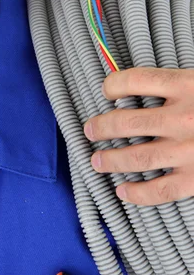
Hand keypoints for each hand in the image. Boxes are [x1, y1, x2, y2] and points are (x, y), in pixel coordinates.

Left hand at [83, 68, 193, 205]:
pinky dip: (137, 194)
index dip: (112, 84)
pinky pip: (160, 190)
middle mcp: (183, 117)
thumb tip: (150, 85)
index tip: (106, 90)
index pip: (134, 80)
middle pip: (126, 121)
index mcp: (187, 85)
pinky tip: (123, 191)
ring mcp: (189, 151)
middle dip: (101, 126)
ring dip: (110, 159)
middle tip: (90, 129)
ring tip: (96, 160)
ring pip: (136, 157)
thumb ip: (181, 83)